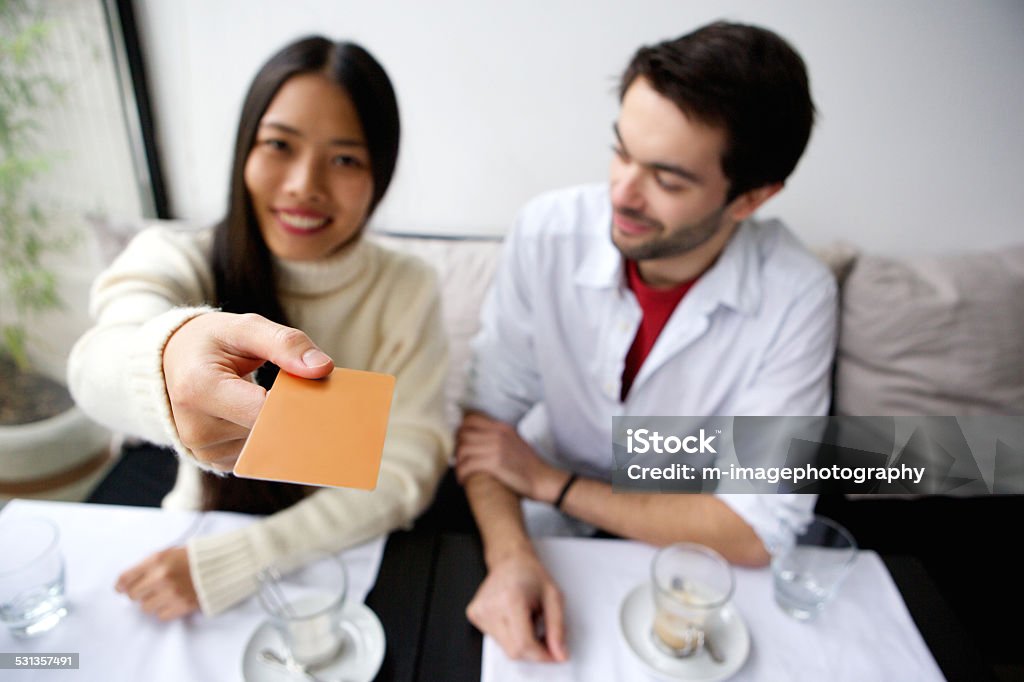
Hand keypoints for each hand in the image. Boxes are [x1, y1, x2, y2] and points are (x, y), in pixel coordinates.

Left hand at [115, 547, 198, 620]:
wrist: (223, 564)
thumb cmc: (195, 557)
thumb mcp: (170, 553)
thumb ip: (149, 565)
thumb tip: (129, 582)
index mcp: (157, 560)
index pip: (126, 578)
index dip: (120, 585)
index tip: (121, 589)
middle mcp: (161, 577)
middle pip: (133, 595)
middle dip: (138, 593)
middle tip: (147, 591)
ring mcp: (171, 593)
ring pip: (146, 608)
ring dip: (152, 603)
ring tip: (163, 596)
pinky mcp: (182, 605)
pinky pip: (161, 616)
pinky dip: (165, 610)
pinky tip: (172, 601)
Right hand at [162, 312, 333, 469]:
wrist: (171, 363)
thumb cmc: (211, 343)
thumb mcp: (245, 329)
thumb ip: (286, 344)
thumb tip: (323, 368)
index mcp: (199, 389)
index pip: (263, 411)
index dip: (295, 402)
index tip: (317, 392)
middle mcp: (196, 428)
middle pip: (267, 433)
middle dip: (293, 416)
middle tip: (309, 396)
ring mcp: (203, 451)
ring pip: (266, 447)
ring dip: (281, 428)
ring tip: (276, 401)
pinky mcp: (213, 462)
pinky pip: (256, 455)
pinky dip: (268, 438)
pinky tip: (266, 418)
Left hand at [455, 413, 565, 501]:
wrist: (543, 479)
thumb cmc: (530, 465)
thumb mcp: (515, 441)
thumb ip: (500, 437)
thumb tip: (482, 438)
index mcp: (502, 427)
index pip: (471, 419)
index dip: (460, 430)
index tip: (459, 442)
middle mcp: (498, 434)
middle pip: (463, 434)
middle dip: (456, 447)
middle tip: (458, 460)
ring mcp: (496, 448)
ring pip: (462, 450)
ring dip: (457, 463)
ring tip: (460, 472)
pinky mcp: (494, 464)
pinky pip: (467, 465)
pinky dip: (461, 474)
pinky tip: (463, 480)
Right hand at [466, 548, 568, 661]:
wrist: (509, 561)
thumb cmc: (529, 574)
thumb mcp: (554, 597)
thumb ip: (558, 628)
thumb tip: (559, 653)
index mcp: (510, 599)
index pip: (524, 644)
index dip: (542, 654)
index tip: (553, 653)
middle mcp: (491, 607)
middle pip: (514, 651)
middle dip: (533, 650)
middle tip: (543, 636)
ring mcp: (479, 612)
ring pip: (505, 648)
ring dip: (521, 642)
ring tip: (527, 620)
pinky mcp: (474, 616)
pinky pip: (496, 640)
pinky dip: (510, 636)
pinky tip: (514, 619)